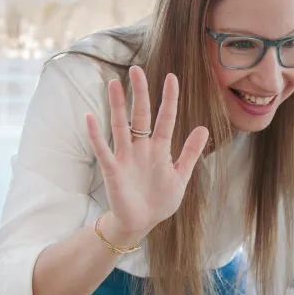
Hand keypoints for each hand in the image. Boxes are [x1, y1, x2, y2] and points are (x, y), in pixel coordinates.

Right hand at [85, 66, 209, 244]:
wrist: (141, 223)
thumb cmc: (160, 200)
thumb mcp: (180, 176)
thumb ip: (190, 153)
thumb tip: (203, 128)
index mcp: (160, 149)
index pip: (165, 119)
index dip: (169, 99)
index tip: (172, 77)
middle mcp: (142, 148)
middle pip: (141, 116)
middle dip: (140, 93)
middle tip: (136, 70)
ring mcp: (126, 157)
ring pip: (121, 126)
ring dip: (116, 106)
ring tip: (113, 83)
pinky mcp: (113, 170)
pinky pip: (103, 150)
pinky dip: (96, 135)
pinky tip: (90, 117)